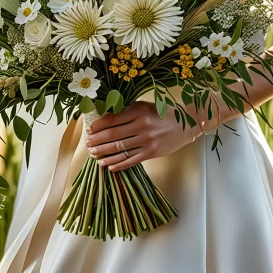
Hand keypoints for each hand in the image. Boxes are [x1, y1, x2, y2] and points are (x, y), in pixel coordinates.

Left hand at [84, 101, 201, 171]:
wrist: (185, 124)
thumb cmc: (162, 113)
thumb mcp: (144, 106)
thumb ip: (126, 111)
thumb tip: (104, 118)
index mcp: (138, 111)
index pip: (112, 119)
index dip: (98, 125)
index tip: (90, 129)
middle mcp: (142, 126)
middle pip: (113, 135)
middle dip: (97, 140)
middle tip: (88, 144)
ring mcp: (147, 141)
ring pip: (120, 149)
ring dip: (104, 153)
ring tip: (95, 155)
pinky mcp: (151, 153)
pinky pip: (131, 160)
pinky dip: (118, 164)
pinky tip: (109, 166)